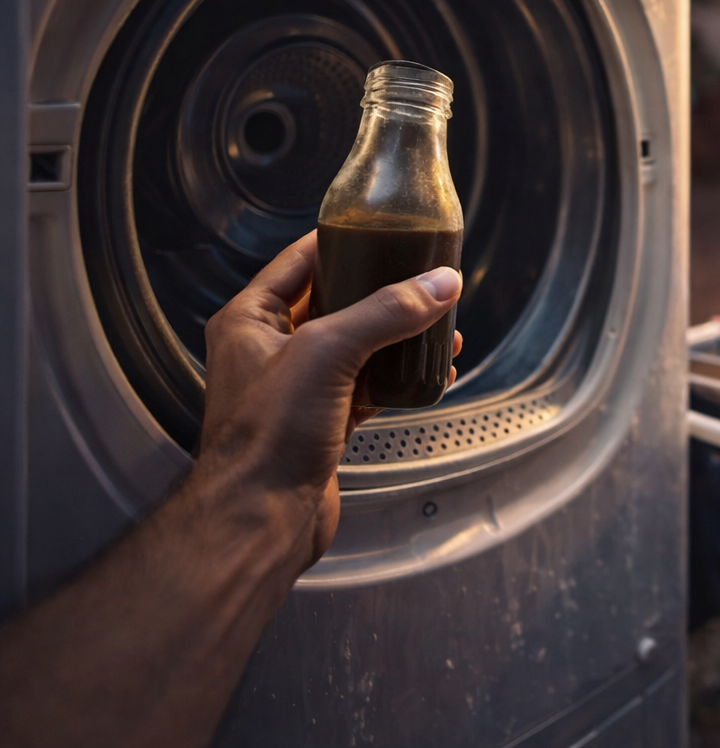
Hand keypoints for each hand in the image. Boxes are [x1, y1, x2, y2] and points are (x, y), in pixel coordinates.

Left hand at [193, 231, 462, 571]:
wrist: (261, 518)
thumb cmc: (266, 437)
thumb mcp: (328, 353)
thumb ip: (385, 312)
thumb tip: (437, 283)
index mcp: (250, 320)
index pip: (301, 260)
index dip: (344, 241)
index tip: (384, 229)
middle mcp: (270, 350)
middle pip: (336, 302)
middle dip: (385, 291)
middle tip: (423, 276)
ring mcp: (298, 389)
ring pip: (358, 346)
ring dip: (400, 336)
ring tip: (441, 323)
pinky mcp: (324, 423)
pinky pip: (369, 387)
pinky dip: (400, 378)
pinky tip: (431, 373)